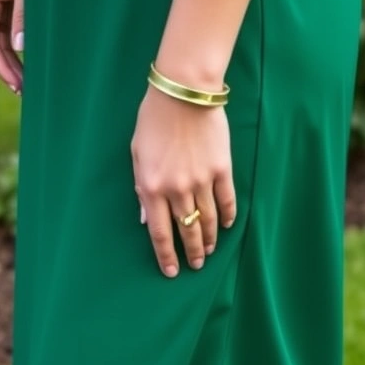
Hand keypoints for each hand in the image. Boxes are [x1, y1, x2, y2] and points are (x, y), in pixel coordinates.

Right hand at [0, 0, 23, 93]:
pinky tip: (26, 65)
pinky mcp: (6, 6)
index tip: (16, 85)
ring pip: (0, 43)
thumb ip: (23, 15)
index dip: (1, 68)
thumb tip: (20, 48)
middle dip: (7, 71)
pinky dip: (16, 51)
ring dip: (12, 64)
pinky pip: (8, 34)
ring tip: (26, 85)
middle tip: (25, 93)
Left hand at [132, 86, 237, 277]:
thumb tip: (148, 219)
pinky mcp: (222, 170)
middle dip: (192, 252)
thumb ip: (142, 189)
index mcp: (152, 187)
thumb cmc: (153, 120)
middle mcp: (177, 189)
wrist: (184, 93)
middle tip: (196, 265)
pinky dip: (227, 216)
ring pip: (209, 220)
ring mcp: (202, 181)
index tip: (172, 271)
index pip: (160, 232)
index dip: (167, 255)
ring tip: (211, 251)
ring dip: (210, 239)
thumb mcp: (137, 154)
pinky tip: (227, 226)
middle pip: (188, 230)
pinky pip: (226, 200)